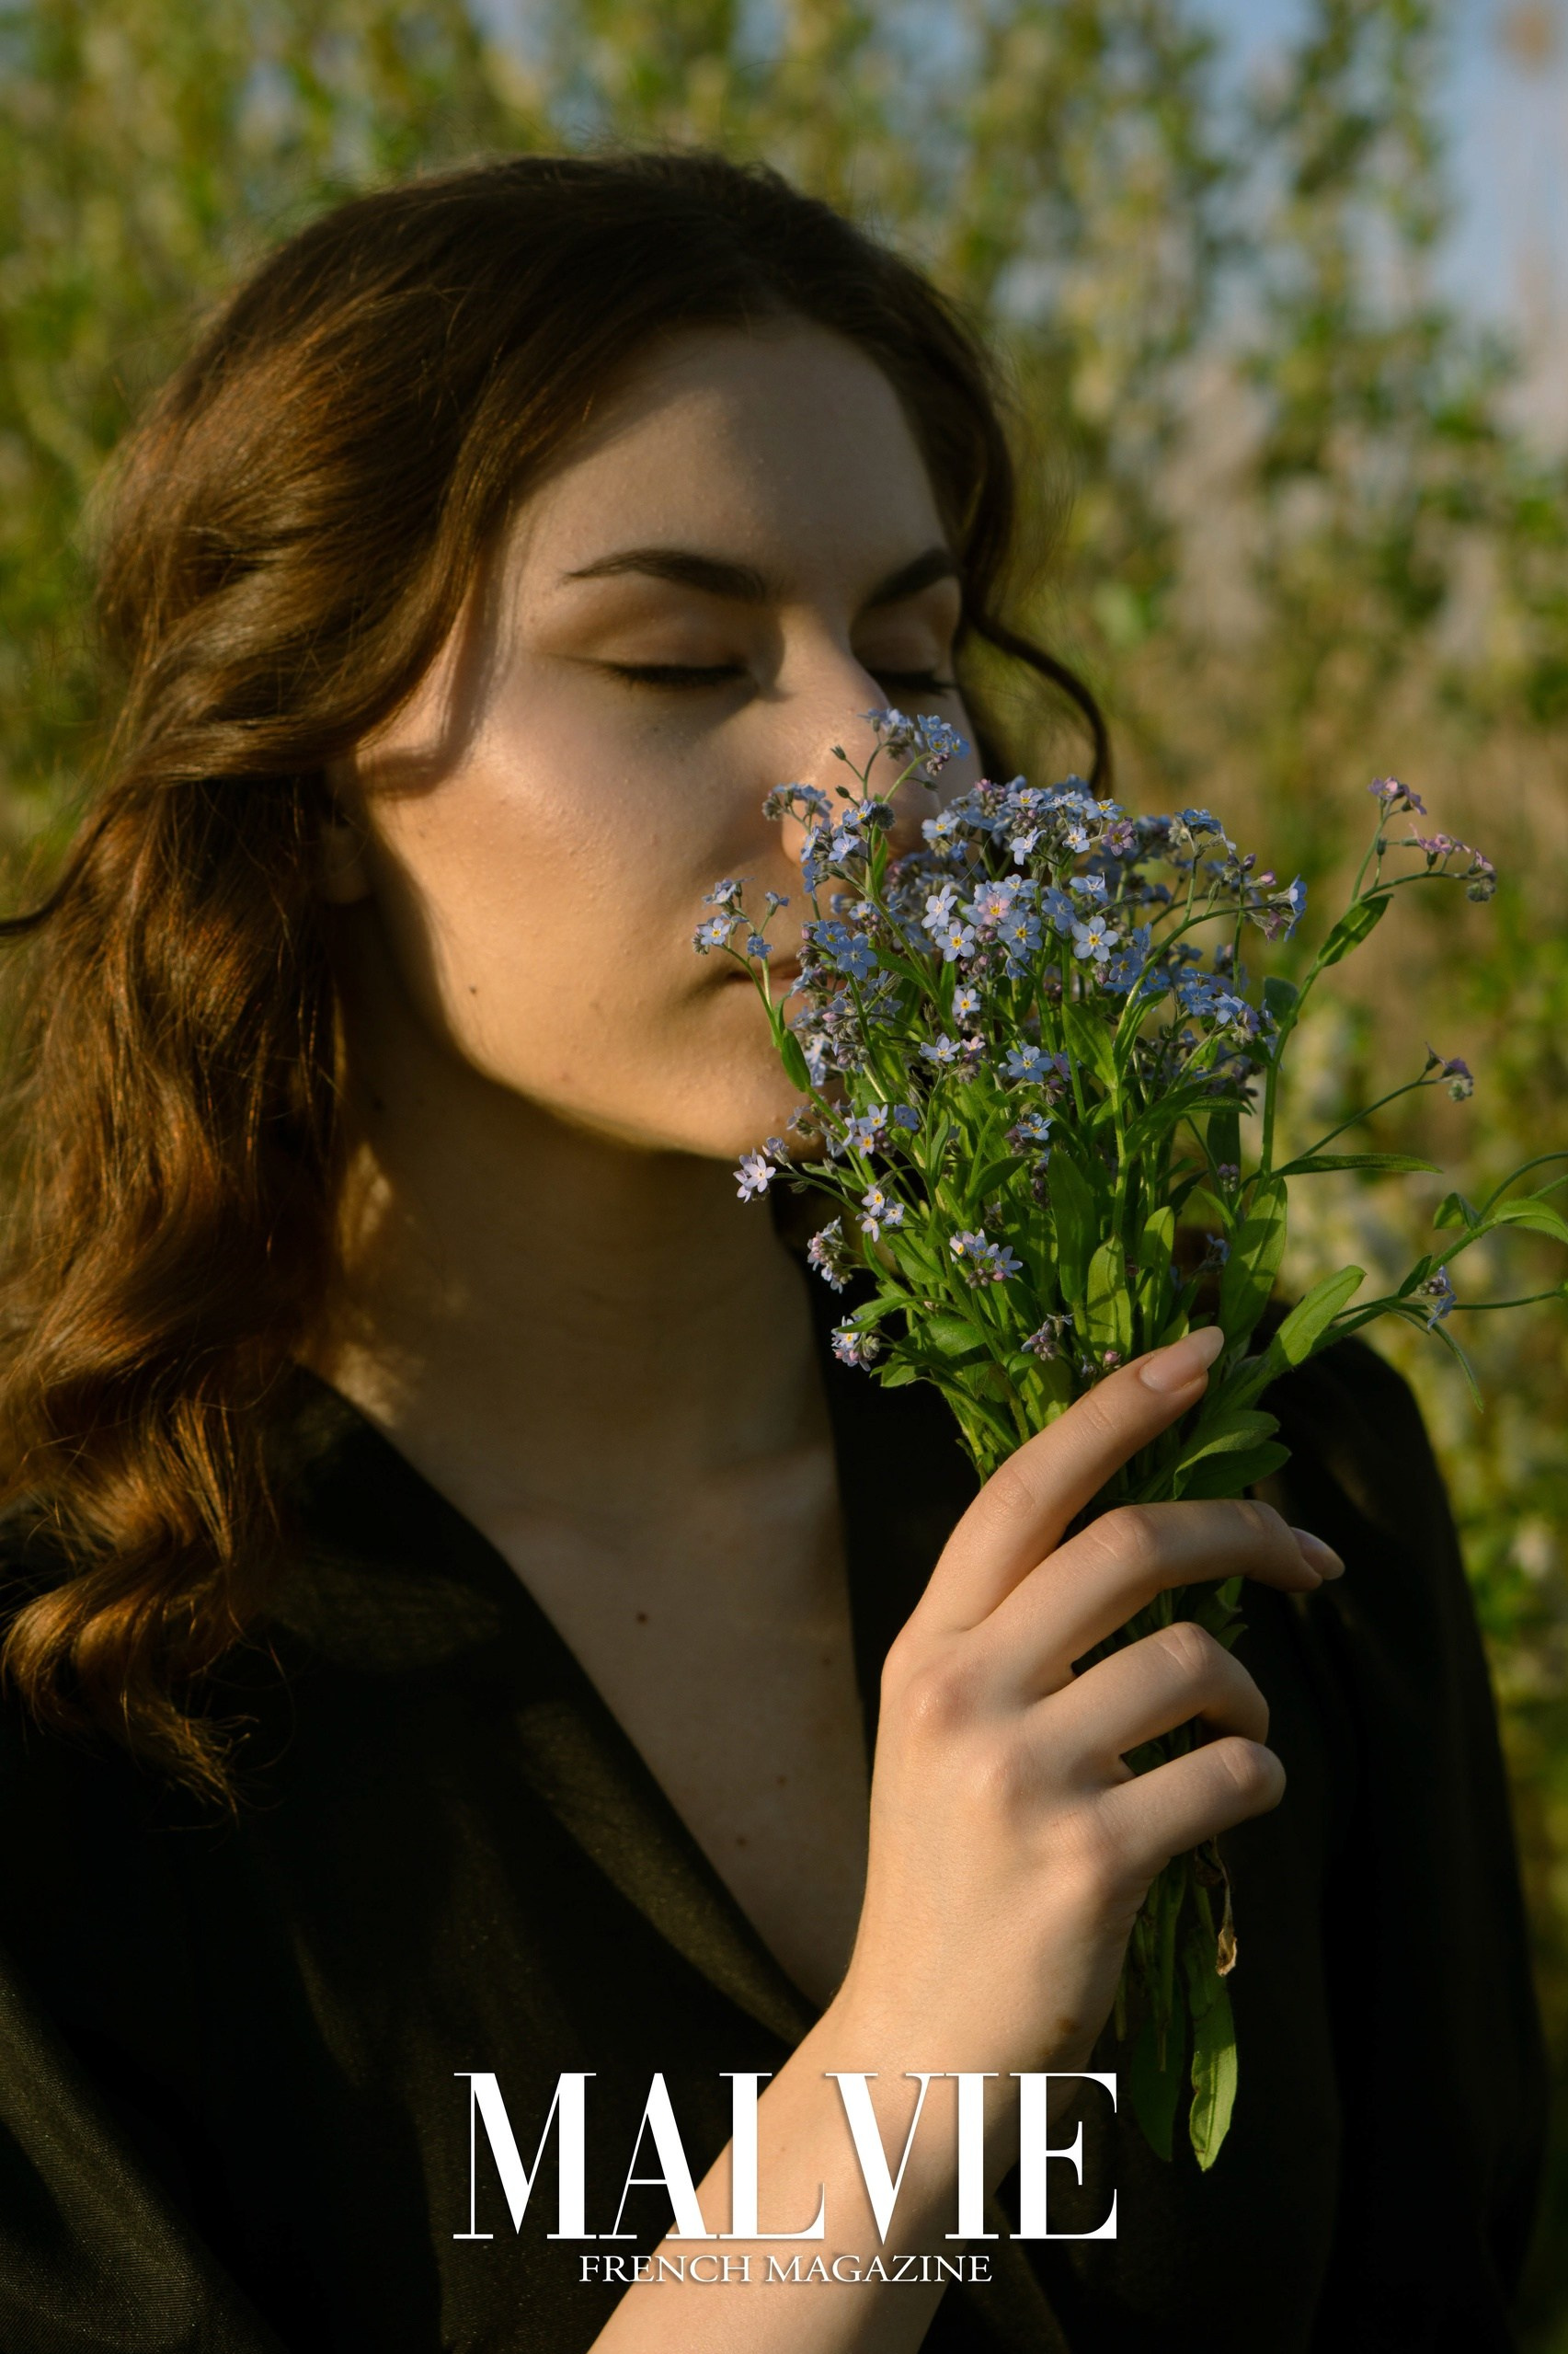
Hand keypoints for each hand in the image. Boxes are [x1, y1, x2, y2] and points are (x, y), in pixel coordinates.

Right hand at [832, 1324, 1341, 2082]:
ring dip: (1253, 1700)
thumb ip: (1013, 1636)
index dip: (1119, 1407)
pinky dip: (1258, 1782)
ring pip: (1197, 1664)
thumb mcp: (942, 1733)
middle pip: (1131, 1545)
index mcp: (925, 1646)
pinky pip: (1230, 1775)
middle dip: (1244, 1529)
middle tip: (1309, 1556)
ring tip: (1239, 1743)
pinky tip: (1229, 1807)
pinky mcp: (1086, 1858)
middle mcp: (958, 1691)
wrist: (913, 2047)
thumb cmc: (949, 1877)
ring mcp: (1017, 1774)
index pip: (1025, 1488)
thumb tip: (1156, 1537)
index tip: (1203, 1353)